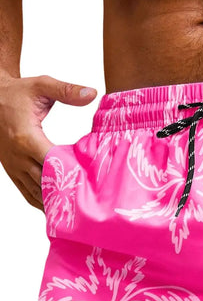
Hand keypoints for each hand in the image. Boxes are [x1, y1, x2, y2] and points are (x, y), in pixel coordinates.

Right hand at [0, 74, 96, 210]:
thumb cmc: (17, 93)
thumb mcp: (41, 86)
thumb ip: (67, 90)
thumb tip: (92, 93)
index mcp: (26, 138)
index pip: (53, 164)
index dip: (72, 175)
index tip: (91, 185)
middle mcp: (18, 157)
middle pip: (46, 183)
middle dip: (67, 194)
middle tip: (90, 207)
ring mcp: (14, 166)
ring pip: (36, 192)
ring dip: (55, 202)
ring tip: (77, 215)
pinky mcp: (12, 171)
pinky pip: (27, 192)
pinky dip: (42, 202)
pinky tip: (57, 210)